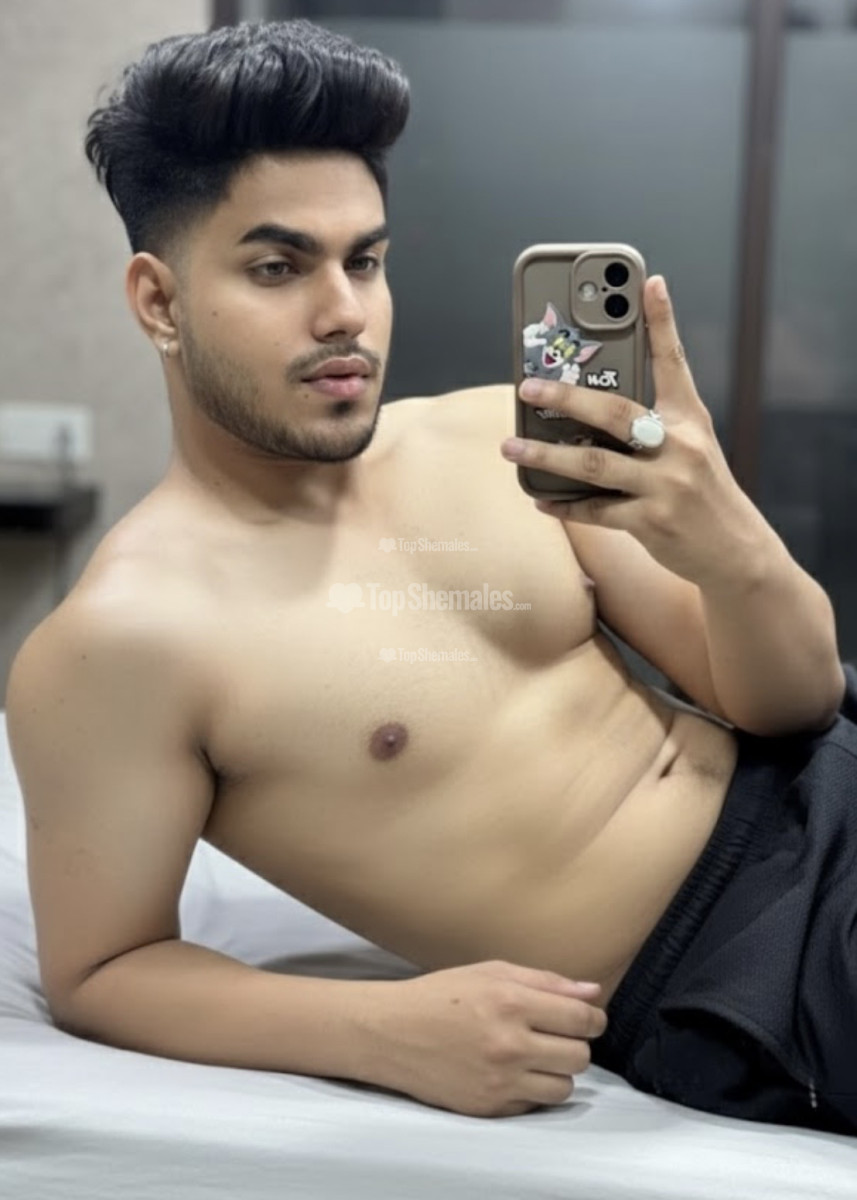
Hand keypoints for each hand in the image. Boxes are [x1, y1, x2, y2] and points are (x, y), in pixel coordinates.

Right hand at [365, 960, 606, 1118]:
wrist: (391, 1033)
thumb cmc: (440, 995)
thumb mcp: (491, 972)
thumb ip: (546, 981)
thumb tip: (592, 993)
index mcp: (511, 1002)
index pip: (582, 1019)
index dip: (594, 1019)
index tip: (588, 1018)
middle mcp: (509, 1044)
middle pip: (580, 1056)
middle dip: (576, 1044)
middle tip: (557, 1035)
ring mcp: (499, 1080)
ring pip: (564, 1087)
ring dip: (558, 1071)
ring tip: (537, 1056)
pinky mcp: (488, 1107)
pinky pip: (535, 1105)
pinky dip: (532, 1090)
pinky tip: (513, 1072)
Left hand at [502, 275, 768, 584]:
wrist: (736, 551)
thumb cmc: (701, 490)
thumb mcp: (691, 445)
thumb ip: (651, 421)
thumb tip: (586, 405)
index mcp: (690, 419)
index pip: (673, 362)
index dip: (662, 321)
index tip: (647, 282)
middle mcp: (680, 447)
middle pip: (615, 413)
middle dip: (566, 397)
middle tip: (527, 387)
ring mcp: (667, 486)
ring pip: (594, 465)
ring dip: (546, 455)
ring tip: (511, 447)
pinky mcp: (652, 522)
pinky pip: (596, 511)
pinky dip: (564, 505)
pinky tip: (540, 498)